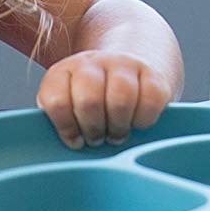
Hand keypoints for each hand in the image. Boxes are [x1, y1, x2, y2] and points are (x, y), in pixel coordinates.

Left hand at [36, 50, 173, 149]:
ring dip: (118, 127)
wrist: (125, 68)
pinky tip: (135, 122)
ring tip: (116, 133)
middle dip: (94, 130)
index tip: (75, 140)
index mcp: (63, 72)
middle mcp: (92, 63)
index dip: (66, 128)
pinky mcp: (153, 74)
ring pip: (121, 100)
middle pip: (89, 102)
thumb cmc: (90, 99)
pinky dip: (143, 121)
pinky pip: (150, 102)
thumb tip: (61, 147)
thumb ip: (58, 121)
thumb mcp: (66, 105)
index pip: (56, 101)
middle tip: (97, 139)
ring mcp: (124, 65)